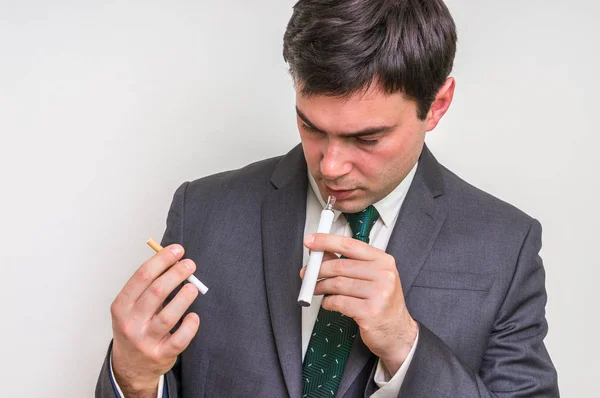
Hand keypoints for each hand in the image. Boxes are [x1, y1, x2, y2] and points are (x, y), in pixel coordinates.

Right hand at [110, 244, 199, 396]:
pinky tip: (194, 316)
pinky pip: (180, 339)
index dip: (162, 260)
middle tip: (190, 265)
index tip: (177, 250)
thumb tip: (173, 260)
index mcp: (121, 306)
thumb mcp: (131, 307)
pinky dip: (190, 325)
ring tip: (193, 286)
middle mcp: (130, 323)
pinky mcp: (161, 355)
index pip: (142, 277)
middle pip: (156, 292)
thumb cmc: (135, 328)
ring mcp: (145, 341)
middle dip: (176, 274)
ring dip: (184, 297)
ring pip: (168, 316)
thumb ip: (148, 286)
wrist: (130, 367)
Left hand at [301, 233, 417, 374]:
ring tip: (316, 289)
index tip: (310, 241)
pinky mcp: (370, 311)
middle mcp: (384, 274)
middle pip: (341, 265)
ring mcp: (379, 293)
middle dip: (318, 269)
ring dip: (321, 287)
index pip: (350, 245)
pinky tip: (329, 303)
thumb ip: (347, 263)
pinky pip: (339, 302)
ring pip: (338, 284)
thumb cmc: (382, 302)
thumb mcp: (371, 277)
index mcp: (383, 261)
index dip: (326, 241)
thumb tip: (321, 253)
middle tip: (307, 273)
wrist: (397, 331)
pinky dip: (328, 302)